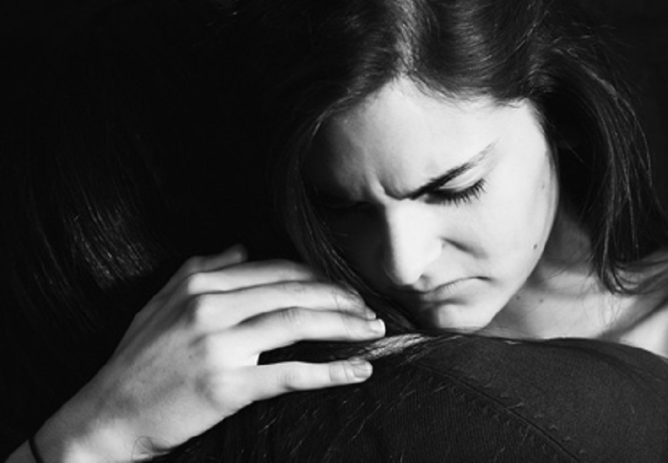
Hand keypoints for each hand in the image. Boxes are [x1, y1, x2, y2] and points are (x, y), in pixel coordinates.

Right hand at [33, 246, 384, 461]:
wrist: (107, 416)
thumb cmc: (135, 361)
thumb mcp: (159, 303)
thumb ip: (200, 269)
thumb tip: (241, 247)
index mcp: (200, 287)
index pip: (275, 271)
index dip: (316, 276)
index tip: (342, 287)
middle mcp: (211, 309)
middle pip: (294, 292)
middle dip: (340, 297)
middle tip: (370, 307)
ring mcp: (219, 347)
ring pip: (298, 324)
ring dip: (344, 325)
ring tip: (373, 330)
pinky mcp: (227, 386)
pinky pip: (290, 374)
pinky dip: (331, 372)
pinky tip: (359, 372)